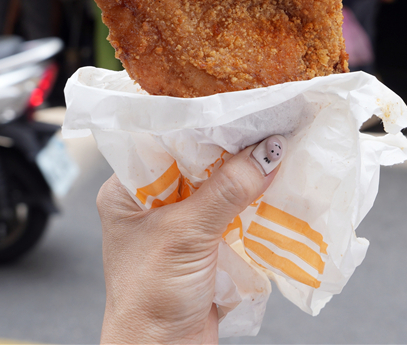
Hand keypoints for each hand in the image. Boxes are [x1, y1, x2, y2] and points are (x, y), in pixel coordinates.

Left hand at [97, 137, 284, 344]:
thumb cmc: (150, 300)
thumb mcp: (187, 235)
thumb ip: (227, 190)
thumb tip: (268, 151)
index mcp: (128, 190)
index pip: (165, 139)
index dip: (202, 122)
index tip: (238, 107)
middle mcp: (151, 202)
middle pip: (198, 161)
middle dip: (233, 149)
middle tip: (268, 125)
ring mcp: (179, 225)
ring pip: (220, 186)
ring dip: (248, 177)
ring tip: (279, 152)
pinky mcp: (206, 246)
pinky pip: (234, 213)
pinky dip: (255, 204)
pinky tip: (277, 187)